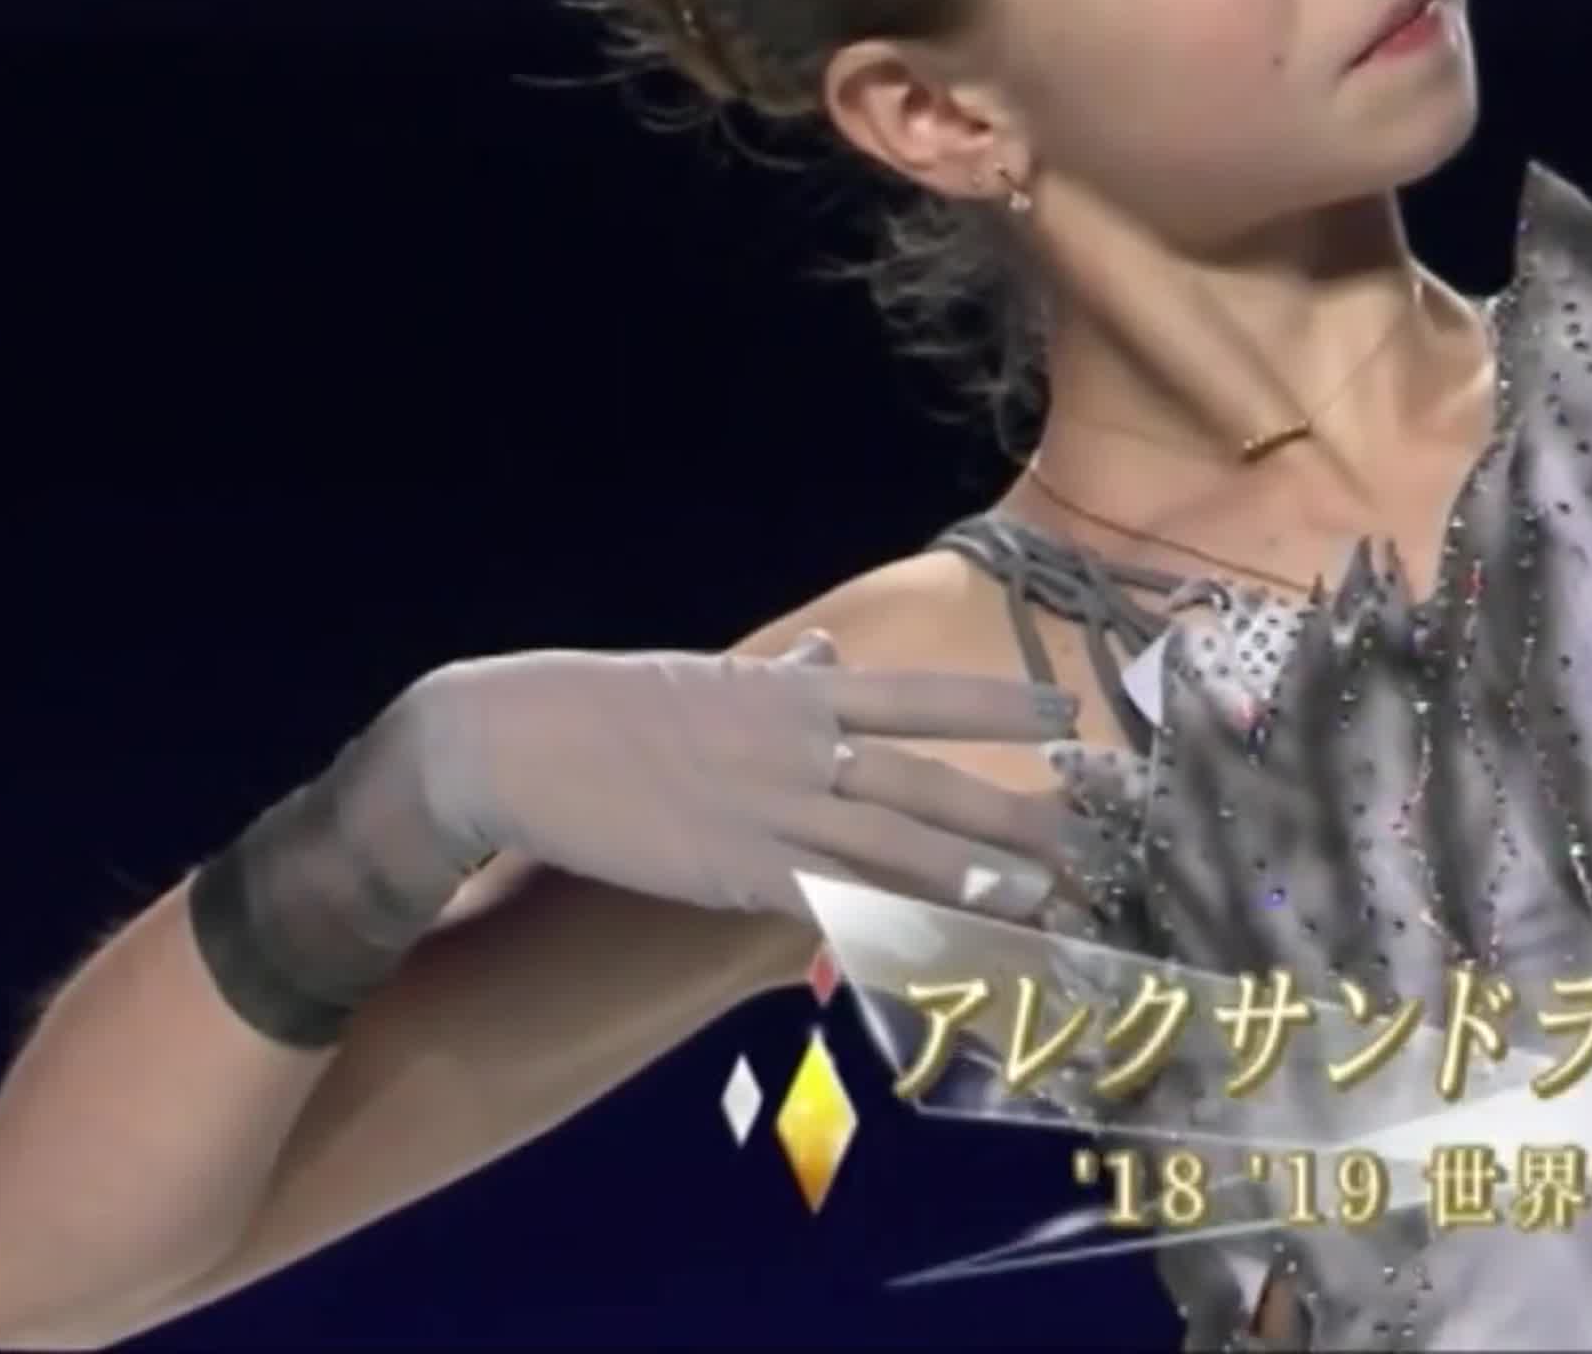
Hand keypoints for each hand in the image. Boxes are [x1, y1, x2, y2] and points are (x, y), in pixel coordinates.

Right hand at [397, 633, 1081, 924]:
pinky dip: (877, 923)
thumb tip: (832, 649)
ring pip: (886, 844)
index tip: (1064, 713)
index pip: (917, 697)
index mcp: (791, 694)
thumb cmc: (603, 705)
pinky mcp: (726, 868)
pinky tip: (926, 942)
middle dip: (1003, 809)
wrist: (512, 738)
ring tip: (1033, 892)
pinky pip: (819, 902)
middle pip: (921, 780)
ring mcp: (764, 808)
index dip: (995, 707)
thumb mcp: (709, 676)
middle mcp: (794, 745)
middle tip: (1079, 832)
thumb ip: (784, 673)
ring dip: (962, 872)